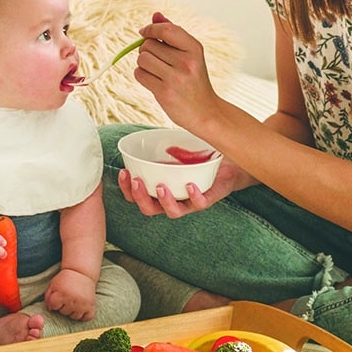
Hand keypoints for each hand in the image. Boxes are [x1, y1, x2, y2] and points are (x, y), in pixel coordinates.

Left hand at [44, 268, 96, 320]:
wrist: (82, 272)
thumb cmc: (65, 279)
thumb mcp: (53, 285)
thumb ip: (48, 297)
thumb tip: (51, 310)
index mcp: (62, 293)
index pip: (53, 306)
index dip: (54, 302)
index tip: (59, 295)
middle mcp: (73, 299)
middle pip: (63, 312)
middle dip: (64, 306)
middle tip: (68, 296)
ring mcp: (83, 304)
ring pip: (75, 317)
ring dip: (73, 311)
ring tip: (74, 301)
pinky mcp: (91, 306)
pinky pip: (87, 317)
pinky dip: (85, 314)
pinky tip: (82, 307)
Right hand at [117, 157, 246, 218]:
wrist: (228, 166)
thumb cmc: (200, 161)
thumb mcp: (180, 153)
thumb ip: (169, 149)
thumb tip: (157, 140)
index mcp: (160, 191)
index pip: (136, 196)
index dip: (127, 189)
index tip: (123, 172)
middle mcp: (173, 201)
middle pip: (150, 209)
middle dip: (140, 197)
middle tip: (137, 181)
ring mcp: (189, 203)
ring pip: (173, 212)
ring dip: (164, 201)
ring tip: (160, 187)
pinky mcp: (207, 200)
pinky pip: (199, 204)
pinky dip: (193, 196)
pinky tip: (189, 185)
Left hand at [135, 12, 219, 128]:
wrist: (206, 112)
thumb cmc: (195, 81)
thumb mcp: (190, 54)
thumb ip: (173, 34)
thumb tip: (155, 15)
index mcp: (195, 49)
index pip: (166, 29)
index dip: (151, 29)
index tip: (144, 32)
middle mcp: (186, 62)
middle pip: (149, 44)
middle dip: (147, 50)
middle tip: (157, 60)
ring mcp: (175, 78)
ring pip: (142, 59)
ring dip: (143, 64)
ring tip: (156, 72)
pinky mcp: (164, 92)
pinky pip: (140, 74)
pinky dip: (142, 76)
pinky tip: (154, 81)